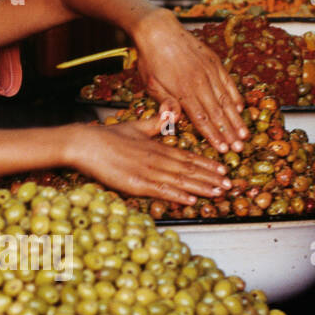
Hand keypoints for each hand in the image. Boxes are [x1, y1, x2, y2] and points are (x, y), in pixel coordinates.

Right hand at [67, 117, 229, 207]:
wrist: (85, 144)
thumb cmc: (107, 137)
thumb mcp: (135, 127)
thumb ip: (155, 124)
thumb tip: (171, 113)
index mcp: (157, 147)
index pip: (187, 156)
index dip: (206, 164)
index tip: (222, 169)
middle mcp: (156, 159)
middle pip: (189, 170)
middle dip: (211, 178)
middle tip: (229, 185)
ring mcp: (146, 172)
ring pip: (180, 181)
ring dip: (201, 188)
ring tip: (218, 193)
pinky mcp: (135, 184)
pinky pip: (161, 191)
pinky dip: (177, 195)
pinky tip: (191, 200)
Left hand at [132, 9, 246, 153]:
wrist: (159, 30)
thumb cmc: (151, 60)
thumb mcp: (151, 84)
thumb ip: (165, 103)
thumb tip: (174, 121)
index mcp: (183, 91)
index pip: (202, 119)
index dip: (214, 136)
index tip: (223, 150)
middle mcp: (200, 82)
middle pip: (218, 113)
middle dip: (230, 133)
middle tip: (240, 148)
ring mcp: (209, 71)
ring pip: (226, 99)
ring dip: (236, 118)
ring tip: (244, 134)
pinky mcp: (214, 62)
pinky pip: (228, 82)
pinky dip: (236, 96)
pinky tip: (241, 108)